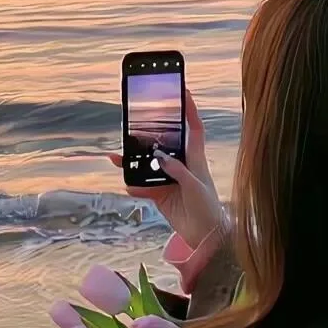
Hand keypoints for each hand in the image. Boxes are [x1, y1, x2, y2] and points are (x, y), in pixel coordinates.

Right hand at [110, 90, 222, 247]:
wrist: (206, 236)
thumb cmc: (208, 207)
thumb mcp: (195, 186)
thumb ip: (177, 170)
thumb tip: (159, 157)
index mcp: (195, 158)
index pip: (193, 128)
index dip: (189, 109)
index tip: (183, 91)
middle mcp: (181, 165)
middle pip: (163, 143)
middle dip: (149, 134)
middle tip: (135, 123)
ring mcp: (169, 179)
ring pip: (148, 164)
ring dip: (134, 162)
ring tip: (119, 158)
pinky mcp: (160, 194)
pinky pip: (143, 186)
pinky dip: (135, 186)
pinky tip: (129, 186)